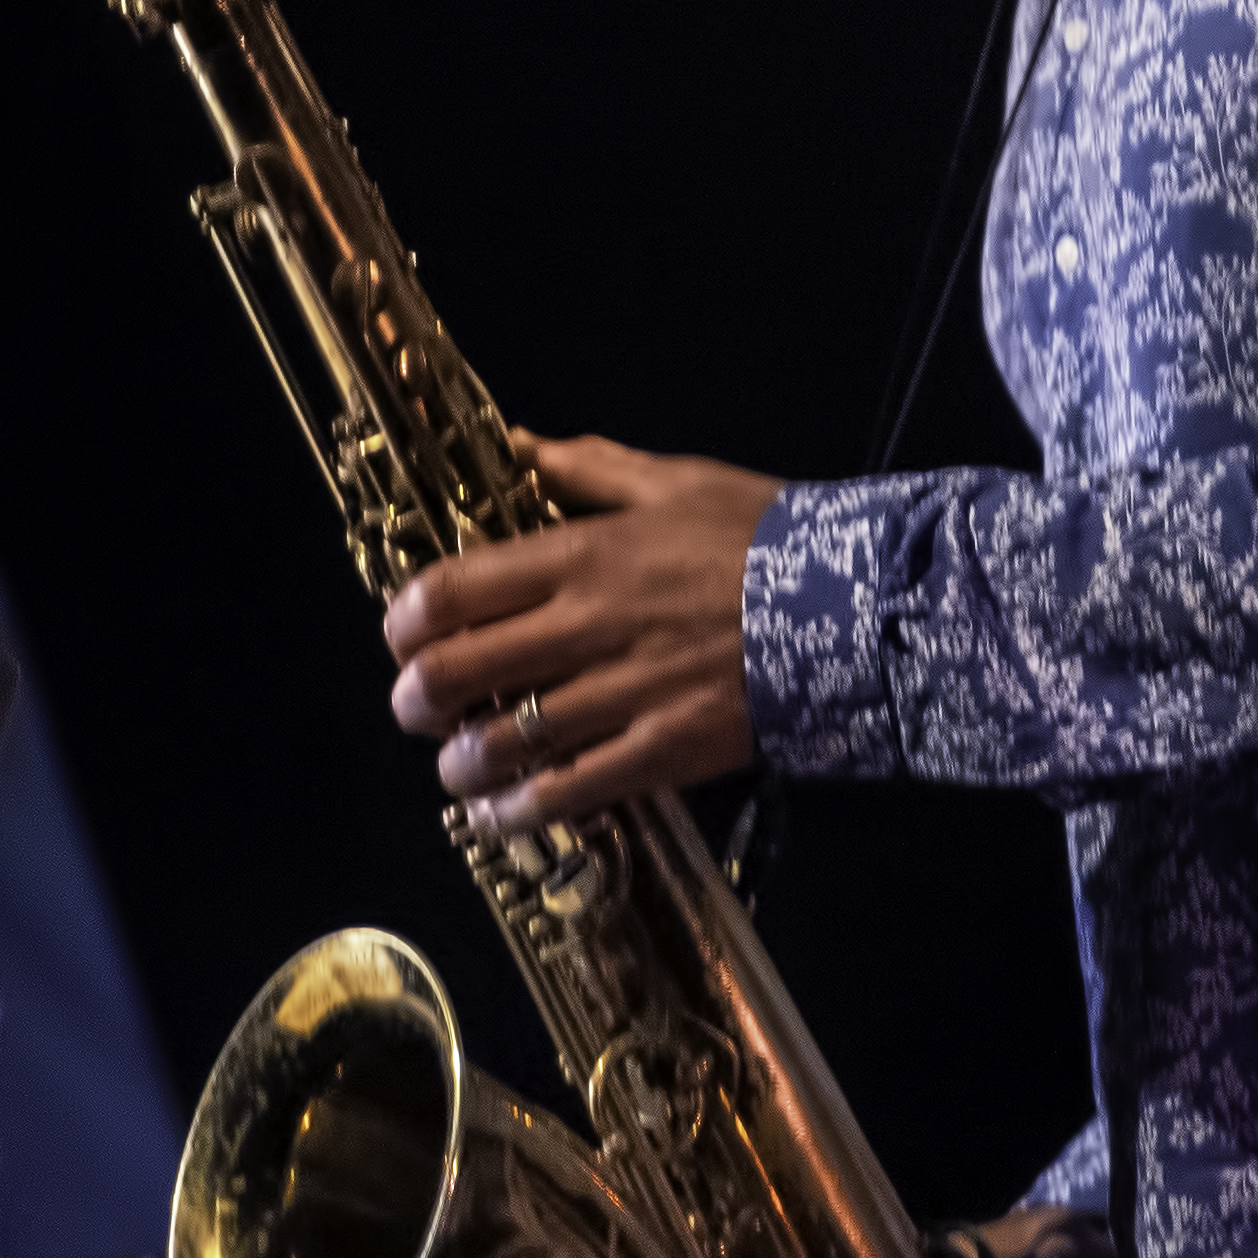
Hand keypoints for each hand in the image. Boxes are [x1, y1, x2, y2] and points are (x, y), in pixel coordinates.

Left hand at [383, 431, 781, 834]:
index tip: (401, 635)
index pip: (453, 589)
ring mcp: (624, 694)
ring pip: (502, 741)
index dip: (404, 621)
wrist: (856, 604)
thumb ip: (583, 468)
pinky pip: (569, 792)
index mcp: (583, 555)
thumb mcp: (672, 480)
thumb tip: (515, 444)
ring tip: (458, 765)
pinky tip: (502, 813)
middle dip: (415, 698)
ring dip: (460, 761)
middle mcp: (589, 627)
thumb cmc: (764, 535)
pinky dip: (520, 810)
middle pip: (457, 672)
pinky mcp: (662, 751)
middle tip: (415, 706)